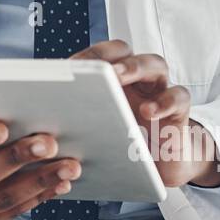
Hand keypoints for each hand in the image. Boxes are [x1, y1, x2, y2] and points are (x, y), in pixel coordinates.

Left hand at [70, 40, 219, 188]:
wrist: (162, 168)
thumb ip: (78, 119)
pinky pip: (178, 97)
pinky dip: (164, 101)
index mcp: (113, 80)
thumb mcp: (98, 132)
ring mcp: (159, 91)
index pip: (98, 56)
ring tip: (117, 77)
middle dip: (107, 54)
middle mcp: (136, 79)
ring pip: (155, 64)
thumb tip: (40, 118)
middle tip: (92, 66)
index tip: (65, 69)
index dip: (83, 58)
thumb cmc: (125, 146)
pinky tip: (148, 112)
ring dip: (135, 67)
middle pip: (125, 51)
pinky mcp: (179, 112)